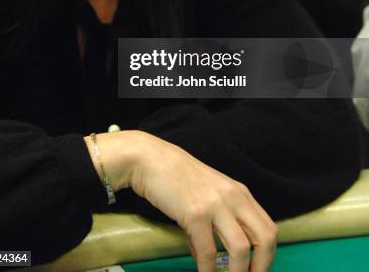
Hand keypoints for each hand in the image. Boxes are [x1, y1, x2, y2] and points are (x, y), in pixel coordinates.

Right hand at [85, 130, 276, 271]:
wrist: (151, 159)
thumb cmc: (177, 176)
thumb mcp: (208, 193)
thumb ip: (216, 220)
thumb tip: (210, 257)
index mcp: (240, 193)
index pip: (268, 228)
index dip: (268, 256)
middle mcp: (234, 197)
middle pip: (265, 238)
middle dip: (261, 267)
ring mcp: (215, 204)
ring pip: (241, 249)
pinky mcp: (195, 213)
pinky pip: (207, 251)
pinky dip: (207, 270)